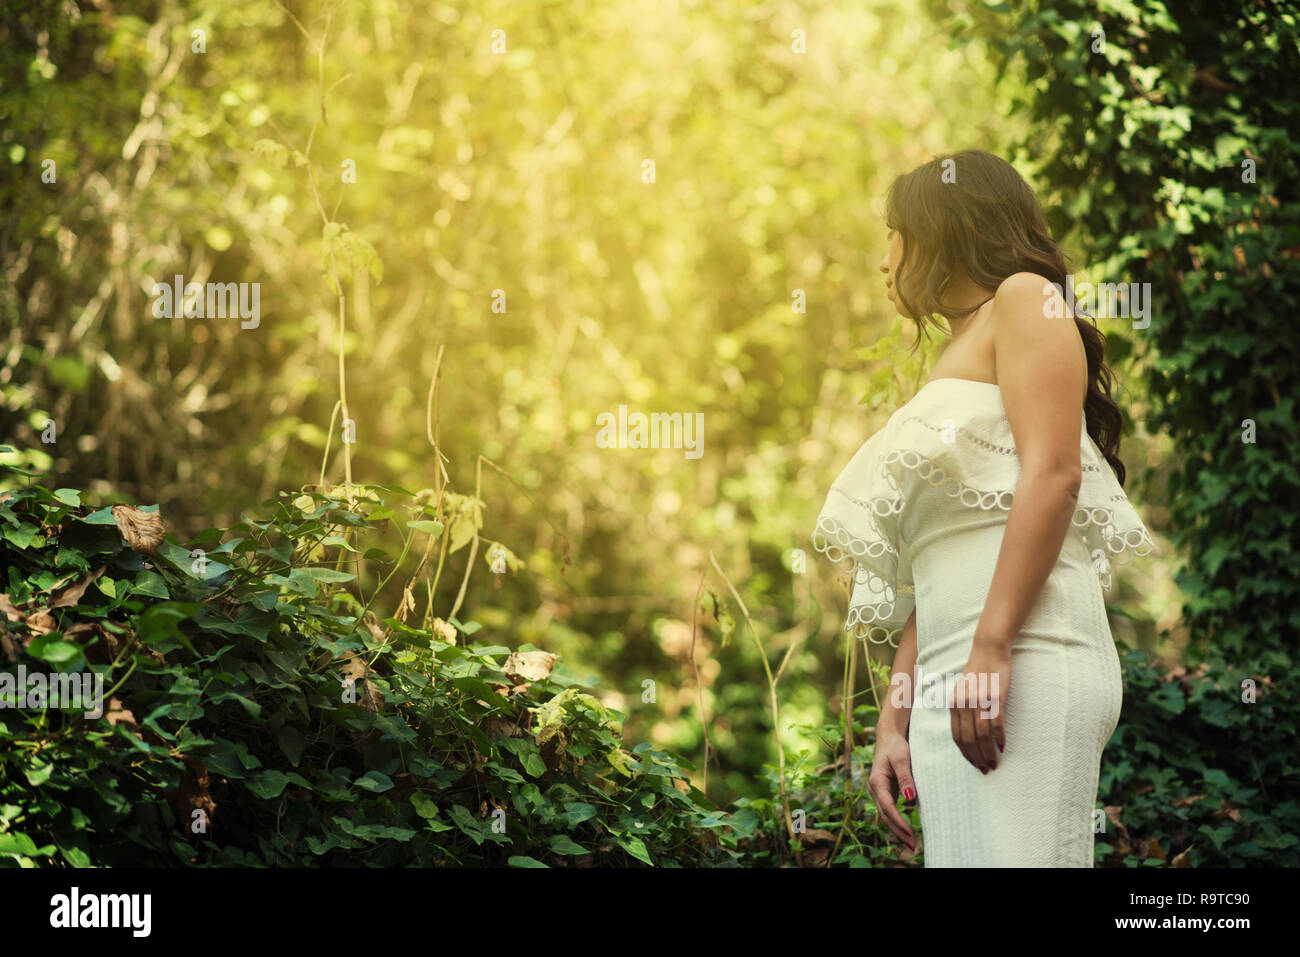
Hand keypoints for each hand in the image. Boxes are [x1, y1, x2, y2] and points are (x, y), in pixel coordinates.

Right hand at [868, 729, 917, 851]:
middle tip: (912, 846)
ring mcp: (879, 792)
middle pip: (885, 816)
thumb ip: (906, 778)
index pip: (887, 807)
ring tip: (911, 843)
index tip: (910, 832)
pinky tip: (907, 829)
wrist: (889, 737)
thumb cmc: (896, 746)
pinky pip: (890, 810)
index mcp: (877, 782)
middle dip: (898, 831)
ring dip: (897, 829)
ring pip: (886, 815)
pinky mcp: (886, 792)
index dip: (898, 821)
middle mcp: (875, 789)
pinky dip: (897, 821)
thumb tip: (909, 799)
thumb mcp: (902, 759)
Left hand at [949, 643, 1011, 773]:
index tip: (973, 763)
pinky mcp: (995, 698)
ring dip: (988, 752)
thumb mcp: (963, 690)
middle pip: (968, 739)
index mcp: (954, 704)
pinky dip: (1000, 738)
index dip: (965, 752)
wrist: (989, 651)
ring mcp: (979, 702)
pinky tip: (1003, 747)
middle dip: (976, 757)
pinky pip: (996, 724)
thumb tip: (966, 729)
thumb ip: (962, 708)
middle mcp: (964, 704)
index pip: (956, 735)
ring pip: (982, 735)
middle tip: (985, 769)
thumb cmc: (978, 671)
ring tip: (995, 763)